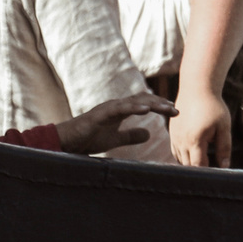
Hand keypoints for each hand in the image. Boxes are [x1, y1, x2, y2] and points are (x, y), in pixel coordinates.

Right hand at [56, 91, 178, 156]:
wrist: (67, 141)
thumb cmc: (88, 138)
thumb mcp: (114, 139)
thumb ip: (130, 136)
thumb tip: (149, 134)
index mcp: (119, 110)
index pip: (143, 104)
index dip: (158, 106)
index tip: (174, 111)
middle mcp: (115, 106)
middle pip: (142, 99)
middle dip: (159, 103)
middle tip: (175, 110)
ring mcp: (107, 108)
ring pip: (133, 102)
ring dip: (151, 104)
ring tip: (166, 108)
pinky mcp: (100, 115)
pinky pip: (118, 109)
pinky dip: (133, 108)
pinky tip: (145, 110)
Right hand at [172, 85, 232, 167]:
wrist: (197, 87)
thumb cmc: (213, 106)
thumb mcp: (223, 127)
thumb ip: (224, 148)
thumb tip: (224, 166)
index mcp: (195, 140)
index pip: (198, 166)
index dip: (206, 172)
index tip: (215, 174)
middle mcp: (181, 140)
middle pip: (187, 165)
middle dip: (198, 169)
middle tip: (210, 169)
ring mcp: (174, 135)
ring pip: (180, 159)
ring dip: (190, 162)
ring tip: (202, 160)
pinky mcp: (172, 131)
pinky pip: (175, 150)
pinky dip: (183, 154)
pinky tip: (194, 152)